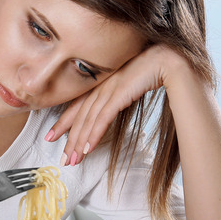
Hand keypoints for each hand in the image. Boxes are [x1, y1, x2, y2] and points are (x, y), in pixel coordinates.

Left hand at [45, 45, 188, 164]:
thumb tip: (109, 111)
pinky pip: (103, 117)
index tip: (51, 136)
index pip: (78, 106)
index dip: (63, 122)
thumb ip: (117, 96)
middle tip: (62, 158)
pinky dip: (94, 134)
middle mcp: (102, 86)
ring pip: (88, 119)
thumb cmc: (153, 72)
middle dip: (69, 139)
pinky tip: (89, 148)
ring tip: (74, 159)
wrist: (169, 60)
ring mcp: (110, 88)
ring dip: (80, 142)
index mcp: (102, 83)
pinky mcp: (120, 93)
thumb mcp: (128, 86)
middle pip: (80, 116)